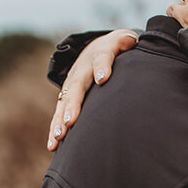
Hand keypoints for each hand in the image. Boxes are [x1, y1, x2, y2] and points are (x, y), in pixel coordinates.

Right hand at [47, 30, 139, 150]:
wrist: (94, 48)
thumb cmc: (115, 49)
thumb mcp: (123, 41)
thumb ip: (128, 42)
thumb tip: (134, 43)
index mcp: (99, 54)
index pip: (102, 58)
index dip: (102, 67)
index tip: (103, 78)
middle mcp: (82, 69)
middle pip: (77, 85)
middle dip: (73, 103)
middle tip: (71, 120)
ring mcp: (72, 83)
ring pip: (64, 102)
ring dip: (61, 120)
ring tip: (60, 137)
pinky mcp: (67, 97)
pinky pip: (59, 113)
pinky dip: (55, 129)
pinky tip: (53, 146)